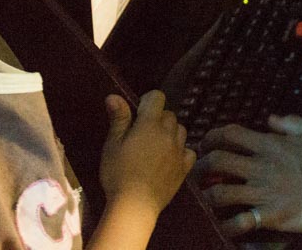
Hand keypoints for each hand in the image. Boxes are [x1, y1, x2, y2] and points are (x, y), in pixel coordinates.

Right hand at [100, 91, 194, 215]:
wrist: (135, 205)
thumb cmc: (118, 174)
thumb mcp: (112, 145)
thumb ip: (118, 119)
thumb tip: (114, 96)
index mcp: (150, 124)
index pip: (157, 97)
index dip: (147, 101)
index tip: (137, 113)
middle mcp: (169, 133)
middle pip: (169, 114)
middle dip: (157, 119)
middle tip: (142, 134)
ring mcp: (179, 150)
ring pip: (181, 130)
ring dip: (170, 133)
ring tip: (155, 146)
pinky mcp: (185, 167)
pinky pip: (189, 151)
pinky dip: (181, 151)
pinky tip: (170, 159)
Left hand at [197, 116, 301, 235]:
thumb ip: (291, 123)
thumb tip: (271, 118)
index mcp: (272, 144)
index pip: (230, 133)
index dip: (211, 137)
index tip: (205, 144)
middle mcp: (263, 165)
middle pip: (216, 161)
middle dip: (200, 167)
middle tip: (197, 175)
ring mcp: (265, 191)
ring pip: (219, 192)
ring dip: (208, 198)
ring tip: (208, 202)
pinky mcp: (271, 215)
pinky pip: (238, 222)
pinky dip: (227, 226)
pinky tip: (226, 227)